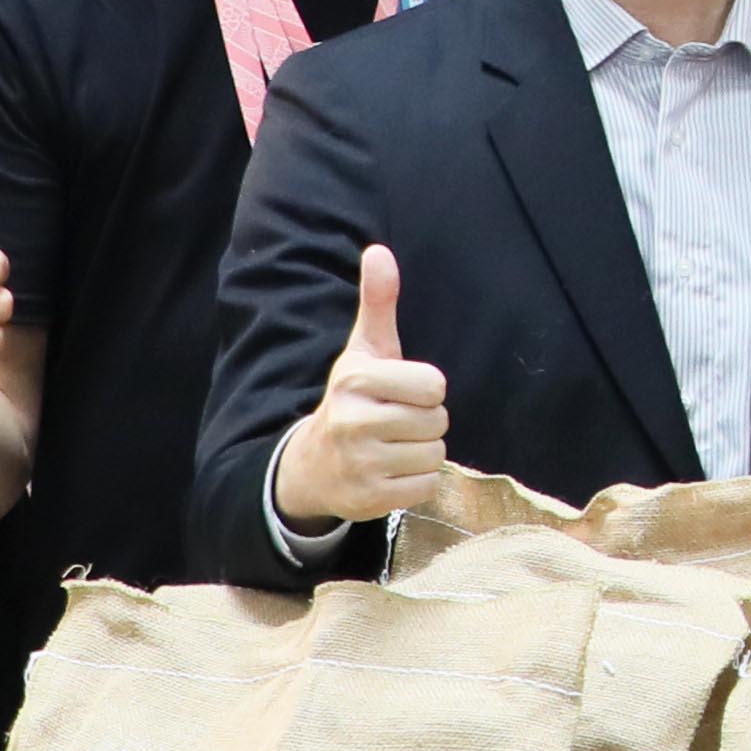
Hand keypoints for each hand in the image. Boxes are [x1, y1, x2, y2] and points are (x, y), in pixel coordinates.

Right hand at [274, 243, 450, 526]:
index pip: (434, 385)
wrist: (312, 464)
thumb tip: (379, 251)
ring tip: (392, 446)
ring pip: (434, 455)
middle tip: (395, 422)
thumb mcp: (362, 351)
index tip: (400, 393)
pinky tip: (390, 471)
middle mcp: (353, 422)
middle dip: (425, 421)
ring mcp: (359, 463)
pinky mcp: (368, 499)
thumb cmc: (351, 400)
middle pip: (437, 421)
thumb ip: (377, 303)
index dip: (426, 390)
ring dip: (422, 452)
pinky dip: (416, 482)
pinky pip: (425, 486)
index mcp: (356, 381)